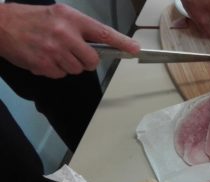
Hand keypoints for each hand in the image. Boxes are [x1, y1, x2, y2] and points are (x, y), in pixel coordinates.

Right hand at [0, 3, 139, 78]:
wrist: (1, 25)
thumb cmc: (31, 19)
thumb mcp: (59, 15)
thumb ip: (80, 29)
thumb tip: (101, 45)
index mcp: (71, 19)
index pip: (103, 33)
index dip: (121, 43)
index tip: (134, 49)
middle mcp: (65, 35)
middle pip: (92, 60)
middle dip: (86, 60)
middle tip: (74, 52)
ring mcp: (54, 51)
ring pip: (77, 69)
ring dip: (68, 64)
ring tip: (53, 51)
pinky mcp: (44, 65)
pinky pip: (61, 75)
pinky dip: (54, 69)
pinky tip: (44, 57)